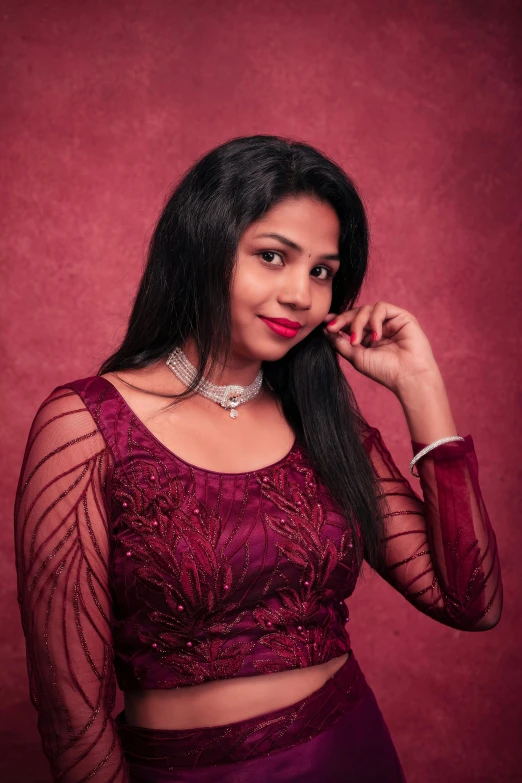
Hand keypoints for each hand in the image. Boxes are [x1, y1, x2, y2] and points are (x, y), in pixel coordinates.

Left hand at [323, 301, 440, 394]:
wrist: (408, 377)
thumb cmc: (385, 371)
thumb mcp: (356, 357)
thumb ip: (341, 343)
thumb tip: (325, 330)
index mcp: (367, 337)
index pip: (350, 322)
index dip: (337, 320)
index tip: (325, 324)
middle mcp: (378, 327)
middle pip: (356, 313)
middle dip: (343, 319)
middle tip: (332, 327)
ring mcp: (389, 321)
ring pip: (366, 309)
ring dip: (357, 323)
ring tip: (356, 341)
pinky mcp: (401, 316)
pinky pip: (381, 308)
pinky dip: (374, 320)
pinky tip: (375, 337)